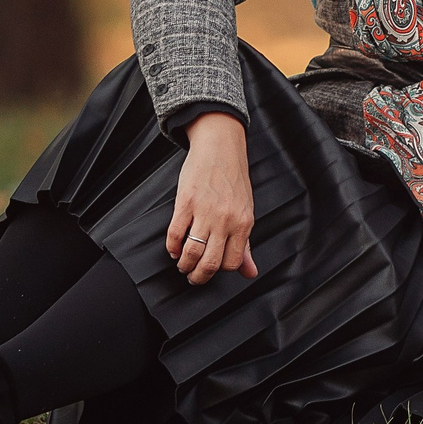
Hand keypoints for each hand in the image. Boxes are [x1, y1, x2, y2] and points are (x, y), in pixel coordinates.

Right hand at [164, 111, 258, 285]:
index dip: (220, 270)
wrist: (220, 147)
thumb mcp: (246, 211)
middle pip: (210, 263)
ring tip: (182, 264)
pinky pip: (175, 235)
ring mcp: (204, 211)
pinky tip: (174, 248)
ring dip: (184, 265)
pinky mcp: (185, 202)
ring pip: (191, 253)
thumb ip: (245, 244)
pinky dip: (172, 247)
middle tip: (192, 276)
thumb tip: (250, 272)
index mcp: (243, 222)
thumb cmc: (234, 179)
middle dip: (198, 276)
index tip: (212, 269)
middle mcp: (225, 219)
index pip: (231, 262)